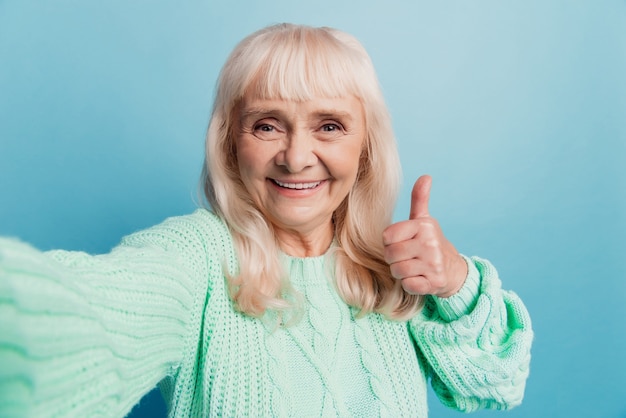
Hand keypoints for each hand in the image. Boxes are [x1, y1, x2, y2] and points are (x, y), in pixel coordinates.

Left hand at [383, 175, 466, 297]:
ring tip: (412, 267)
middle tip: (406, 257)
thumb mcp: (424, 220)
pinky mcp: (434, 283)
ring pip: (397, 270)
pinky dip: (409, 284)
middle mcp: (430, 244)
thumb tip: (425, 176)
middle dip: (394, 258)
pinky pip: (407, 284)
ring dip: (400, 272)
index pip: (387, 237)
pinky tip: (418, 278)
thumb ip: (420, 199)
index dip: (390, 242)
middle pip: (390, 254)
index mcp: (424, 226)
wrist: (453, 269)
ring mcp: (433, 264)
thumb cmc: (430, 243)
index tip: (401, 242)